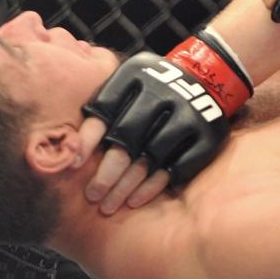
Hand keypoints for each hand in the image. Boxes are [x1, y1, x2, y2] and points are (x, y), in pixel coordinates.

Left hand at [78, 30, 253, 211]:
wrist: (208, 77)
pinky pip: (177, 166)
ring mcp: (190, 112)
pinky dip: (153, 185)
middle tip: (92, 195)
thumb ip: (103, 107)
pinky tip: (136, 199)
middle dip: (107, 171)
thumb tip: (70, 150)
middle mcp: (165, 90)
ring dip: (127, 185)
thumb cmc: (152, 89)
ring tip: (109, 204)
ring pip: (151, 155)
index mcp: (138, 73)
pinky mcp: (208, 134)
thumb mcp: (128, 83)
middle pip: (128, 136)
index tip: (75, 164)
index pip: (107, 108)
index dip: (89, 138)